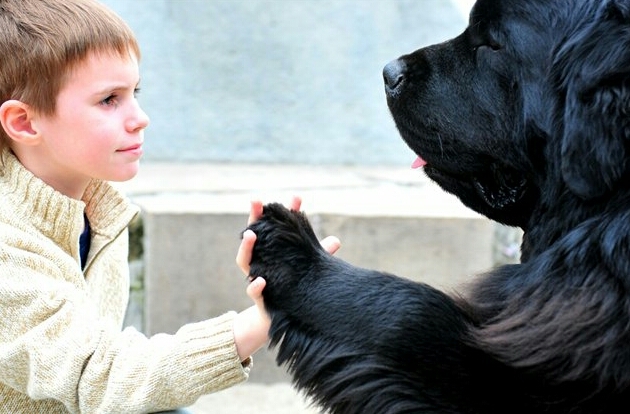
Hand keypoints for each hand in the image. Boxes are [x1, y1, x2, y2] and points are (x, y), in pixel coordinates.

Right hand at [233, 196, 340, 360]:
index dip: (286, 213)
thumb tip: (336, 240)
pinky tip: (260, 280)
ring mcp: (256, 277)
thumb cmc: (294, 287)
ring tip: (251, 234)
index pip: (276, 226)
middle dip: (254, 217)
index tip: (297, 198)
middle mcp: (260, 261)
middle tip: (257, 201)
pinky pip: (253, 290)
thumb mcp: (307, 269)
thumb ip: (318, 254)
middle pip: (253, 236)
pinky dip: (255, 285)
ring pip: (245, 260)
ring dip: (246, 247)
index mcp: (271, 251)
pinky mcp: (259, 298)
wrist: (283, 319)